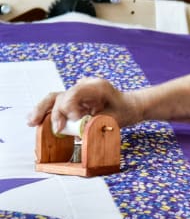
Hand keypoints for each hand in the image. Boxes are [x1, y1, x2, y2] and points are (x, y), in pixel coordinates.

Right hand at [26, 78, 140, 132]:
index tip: (73, 121)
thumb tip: (77, 133)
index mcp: (97, 86)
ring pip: (55, 98)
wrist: (128, 105)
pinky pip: (56, 103)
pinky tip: (35, 120)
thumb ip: (95, 123)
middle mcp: (85, 85)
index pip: (74, 94)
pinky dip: (46, 111)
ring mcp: (77, 91)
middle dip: (51, 111)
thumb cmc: (123, 112)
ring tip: (31, 121)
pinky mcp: (73, 98)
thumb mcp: (114, 119)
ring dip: (42, 110)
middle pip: (62, 95)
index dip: (68, 109)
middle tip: (45, 125)